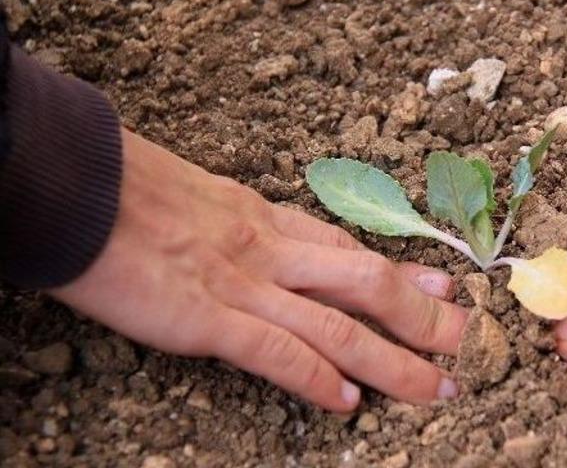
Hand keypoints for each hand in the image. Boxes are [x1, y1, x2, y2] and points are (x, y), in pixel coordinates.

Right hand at [50, 129, 466, 412]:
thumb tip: (267, 244)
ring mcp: (244, 284)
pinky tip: (347, 404)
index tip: (444, 286)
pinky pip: (276, 350)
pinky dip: (315, 378)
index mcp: (268, 221)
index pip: (351, 250)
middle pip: (367, 283)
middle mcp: (272, 251)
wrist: (78, 185)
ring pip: (339, 323)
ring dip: (393, 358)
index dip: (403, 272)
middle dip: (422, 316)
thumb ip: (244, 225)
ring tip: (435, 384)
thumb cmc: (132, 190)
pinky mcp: (207, 316)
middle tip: (465, 338)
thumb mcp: (205, 198)